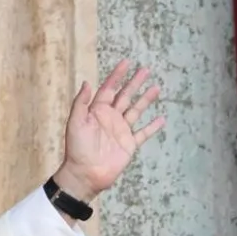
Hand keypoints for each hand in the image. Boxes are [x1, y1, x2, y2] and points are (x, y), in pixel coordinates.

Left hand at [54, 60, 164, 201]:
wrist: (85, 173)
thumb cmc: (77, 148)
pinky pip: (143, 133)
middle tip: (146, 69)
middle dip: (134, 83)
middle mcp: (110, 118)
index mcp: (97, 111)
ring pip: (136, 111)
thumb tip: (88, 82)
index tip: (126, 62)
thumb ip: (81, 103)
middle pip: (125, 96)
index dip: (117, 75)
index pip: (109, 89)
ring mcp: (121, 131)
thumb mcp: (75, 122)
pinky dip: (153, 127)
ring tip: (156, 88)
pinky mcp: (129, 144)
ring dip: (146, 100)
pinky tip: (161, 119)